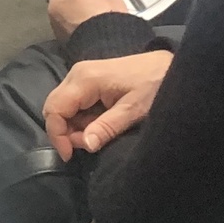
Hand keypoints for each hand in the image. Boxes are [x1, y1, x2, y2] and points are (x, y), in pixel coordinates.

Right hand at [44, 50, 173, 160]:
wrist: (168, 66)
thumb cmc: (153, 85)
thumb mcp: (134, 110)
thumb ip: (107, 127)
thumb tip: (85, 145)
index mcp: (84, 79)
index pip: (54, 109)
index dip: (57, 135)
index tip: (70, 156)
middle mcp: (77, 75)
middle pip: (55, 107)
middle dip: (65, 132)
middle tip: (88, 146)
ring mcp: (82, 76)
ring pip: (64, 106)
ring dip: (75, 127)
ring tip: (99, 137)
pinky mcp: (89, 81)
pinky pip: (75, 103)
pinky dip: (82, 119)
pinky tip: (100, 125)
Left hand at [46, 0, 130, 41]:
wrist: (105, 47)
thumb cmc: (108, 17)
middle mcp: (54, 4)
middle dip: (68, 1)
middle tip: (84, 7)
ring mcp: (54, 22)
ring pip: (59, 14)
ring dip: (68, 16)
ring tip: (86, 23)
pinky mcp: (58, 39)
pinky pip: (63, 29)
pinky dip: (70, 29)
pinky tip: (84, 34)